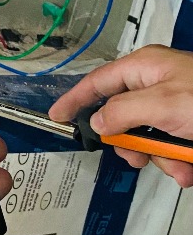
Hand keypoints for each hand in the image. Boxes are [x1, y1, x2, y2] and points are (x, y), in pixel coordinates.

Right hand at [48, 44, 192, 187]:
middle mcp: (156, 85)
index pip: (98, 81)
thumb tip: (97, 122)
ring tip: (181, 165)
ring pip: (146, 139)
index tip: (55, 117)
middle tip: (137, 156)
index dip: (75, 100)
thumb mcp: (161, 105)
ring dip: (160, 158)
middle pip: (122, 118)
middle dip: (131, 144)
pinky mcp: (186, 126)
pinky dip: (177, 162)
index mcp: (145, 68)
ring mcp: (173, 106)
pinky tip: (190, 166)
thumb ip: (121, 112)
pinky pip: (169, 148)